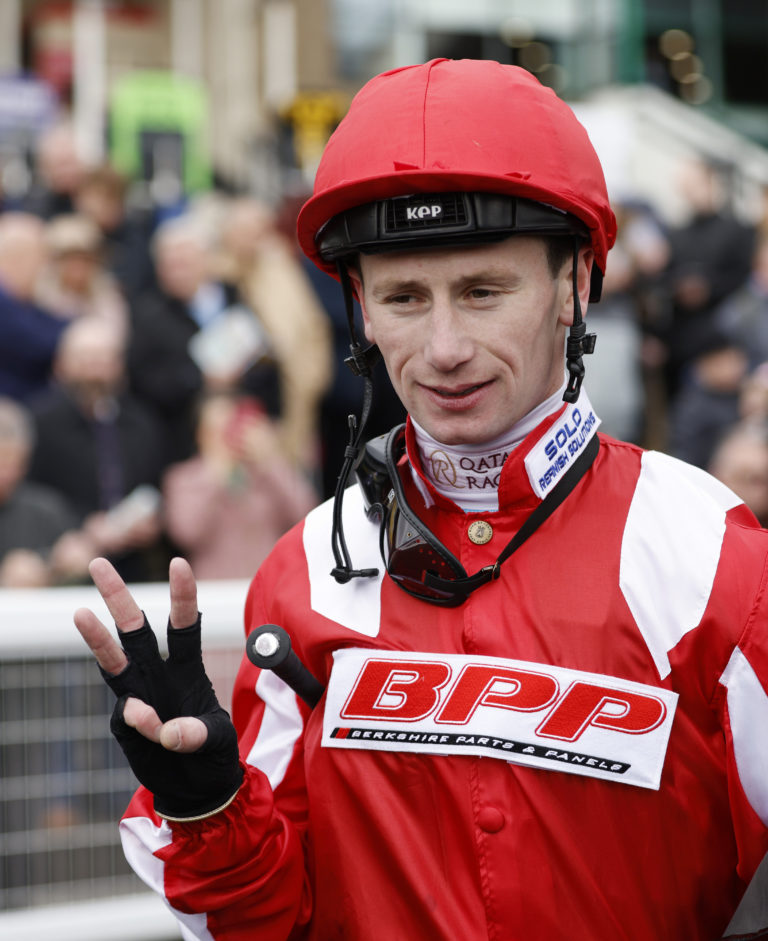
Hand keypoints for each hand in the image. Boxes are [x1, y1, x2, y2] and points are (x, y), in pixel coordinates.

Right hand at [73, 557, 242, 818]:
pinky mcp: (123, 723)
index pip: (184, 625)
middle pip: (134, 629)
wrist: (195, 786)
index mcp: (187, 667)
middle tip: (98, 563)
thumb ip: (194, 733)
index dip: (182, 595)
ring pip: (113, 659)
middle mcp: (158, 674)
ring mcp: (137, 695)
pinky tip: (156, 735)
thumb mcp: (219, 740)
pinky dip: (140, 721)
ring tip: (80, 612)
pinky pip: (127, 715)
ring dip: (97, 637)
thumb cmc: (213, 752)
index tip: (179, 563)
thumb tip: (160, 728)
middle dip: (117, 596)